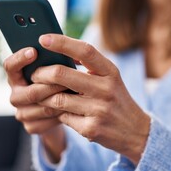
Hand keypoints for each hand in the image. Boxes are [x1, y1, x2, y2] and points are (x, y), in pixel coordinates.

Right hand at [3, 47, 66, 161]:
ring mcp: (22, 113)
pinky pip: (49, 121)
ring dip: (62, 100)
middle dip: (52, 85)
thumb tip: (62, 49)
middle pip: (31, 92)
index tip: (34, 51)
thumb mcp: (51, 69)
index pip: (10, 66)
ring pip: (43, 107)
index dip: (20, 58)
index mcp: (16, 77)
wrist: (57, 111)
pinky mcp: (31, 127)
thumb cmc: (56, 82)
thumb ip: (50, 61)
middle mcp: (15, 96)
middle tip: (69, 79)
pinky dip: (64, 113)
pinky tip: (76, 107)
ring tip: (78, 92)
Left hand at [32, 34, 150, 164]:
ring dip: (43, 95)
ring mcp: (99, 110)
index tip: (43, 39)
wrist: (136, 132)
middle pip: (62, 74)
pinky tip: (57, 111)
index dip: (62, 42)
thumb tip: (61, 50)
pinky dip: (56, 113)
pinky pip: (63, 117)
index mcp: (110, 72)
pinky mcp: (91, 129)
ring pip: (57, 99)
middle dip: (41, 73)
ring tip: (40, 93)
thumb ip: (90, 66)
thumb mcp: (110, 78)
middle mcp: (106, 89)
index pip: (85, 50)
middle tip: (34, 74)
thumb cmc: (116, 99)